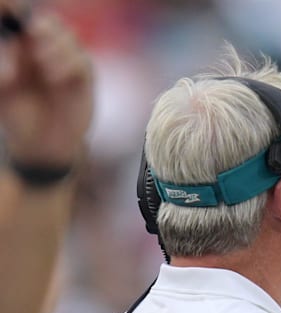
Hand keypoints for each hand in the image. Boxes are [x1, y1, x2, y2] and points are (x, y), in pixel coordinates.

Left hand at [0, 2, 92, 165]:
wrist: (42, 144)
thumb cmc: (17, 116)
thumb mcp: (1, 92)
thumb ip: (3, 70)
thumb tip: (10, 51)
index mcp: (19, 46)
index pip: (20, 18)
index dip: (14, 9)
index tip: (8, 6)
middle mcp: (44, 49)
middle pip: (46, 20)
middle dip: (39, 24)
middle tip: (31, 33)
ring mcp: (66, 61)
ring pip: (67, 34)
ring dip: (54, 43)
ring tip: (41, 61)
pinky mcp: (84, 77)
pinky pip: (81, 60)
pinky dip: (67, 63)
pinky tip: (53, 77)